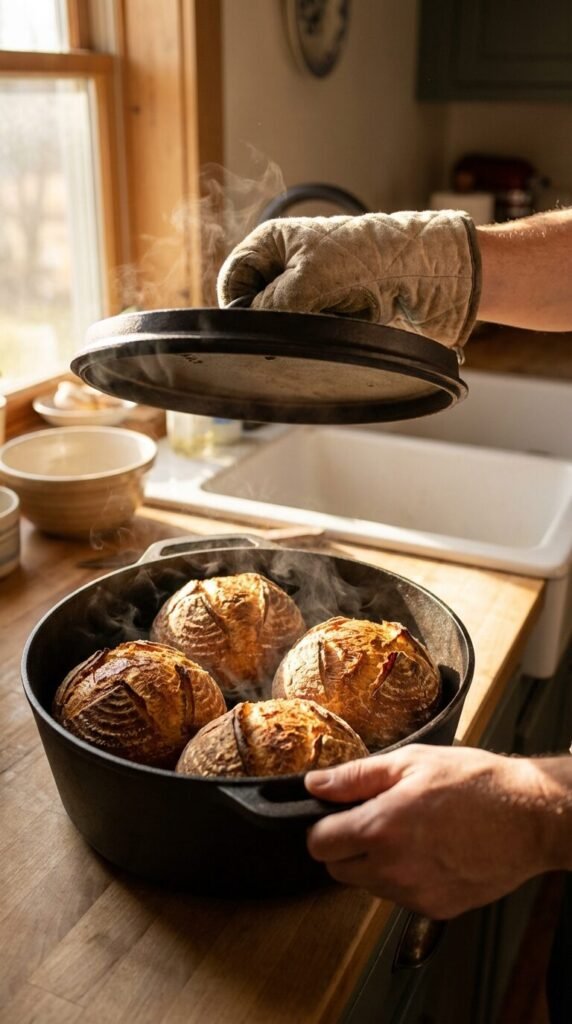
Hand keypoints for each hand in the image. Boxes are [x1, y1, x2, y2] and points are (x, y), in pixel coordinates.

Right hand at [217, 210, 480, 346]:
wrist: (432, 272)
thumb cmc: (372, 261)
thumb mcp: (307, 282)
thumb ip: (269, 309)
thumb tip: (252, 332)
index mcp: (274, 241)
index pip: (234, 280)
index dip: (239, 306)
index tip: (253, 326)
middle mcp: (290, 264)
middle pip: (259, 307)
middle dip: (275, 322)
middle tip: (299, 325)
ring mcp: (314, 289)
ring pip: (288, 325)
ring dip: (305, 332)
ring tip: (334, 319)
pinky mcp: (336, 312)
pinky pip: (316, 335)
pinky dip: (326, 337)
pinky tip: (346, 327)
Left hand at [305, 744, 571, 918]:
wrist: (528, 817)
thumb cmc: (473, 782)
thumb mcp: (411, 762)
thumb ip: (356, 777)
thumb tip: (315, 784)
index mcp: (379, 829)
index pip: (319, 845)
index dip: (323, 827)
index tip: (337, 815)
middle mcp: (391, 870)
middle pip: (338, 871)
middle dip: (346, 846)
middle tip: (375, 820)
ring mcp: (414, 895)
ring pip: (369, 886)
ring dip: (375, 864)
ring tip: (410, 833)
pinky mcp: (436, 909)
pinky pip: (401, 897)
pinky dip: (405, 879)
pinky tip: (431, 852)